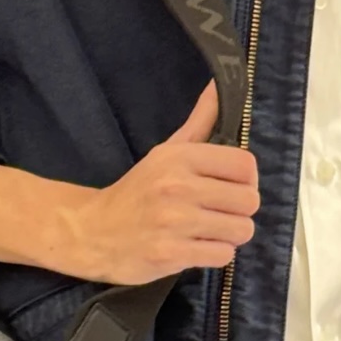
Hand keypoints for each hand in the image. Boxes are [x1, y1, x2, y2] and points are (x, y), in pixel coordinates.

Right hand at [66, 79, 259, 284]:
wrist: (92, 231)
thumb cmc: (136, 192)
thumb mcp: (165, 152)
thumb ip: (199, 122)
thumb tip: (218, 85)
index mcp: (180, 158)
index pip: (245, 166)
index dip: (247, 180)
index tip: (231, 188)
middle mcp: (178, 187)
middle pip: (249, 200)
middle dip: (239, 211)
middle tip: (219, 213)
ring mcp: (174, 222)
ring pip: (241, 230)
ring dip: (229, 235)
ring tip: (208, 231)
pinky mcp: (170, 254)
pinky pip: (222, 255)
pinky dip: (214, 254)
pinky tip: (196, 247)